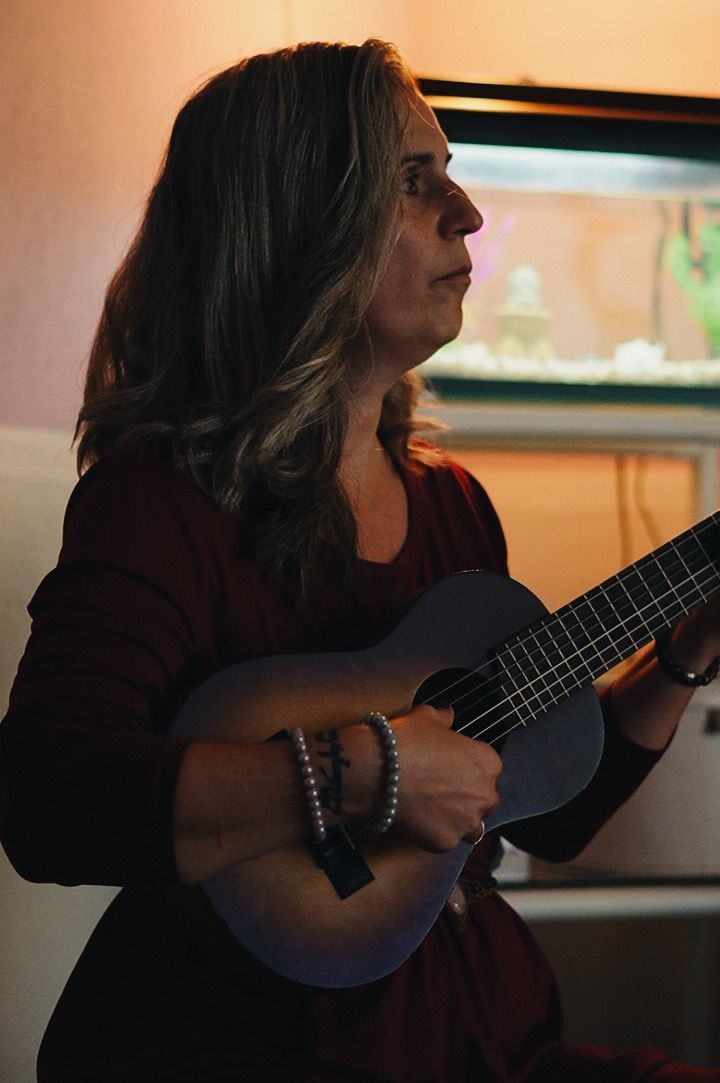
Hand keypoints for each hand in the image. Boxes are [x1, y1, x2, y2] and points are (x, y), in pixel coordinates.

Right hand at [389, 704, 500, 852]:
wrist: (379, 770)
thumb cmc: (406, 740)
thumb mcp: (426, 717)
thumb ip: (444, 717)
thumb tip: (448, 713)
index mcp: (487, 762)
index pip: (487, 768)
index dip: (466, 767)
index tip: (448, 767)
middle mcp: (485, 794)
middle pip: (483, 799)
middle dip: (466, 796)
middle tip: (439, 789)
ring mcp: (467, 821)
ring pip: (470, 825)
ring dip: (456, 819)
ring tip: (430, 809)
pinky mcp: (447, 842)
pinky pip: (445, 840)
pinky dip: (434, 833)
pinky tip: (416, 820)